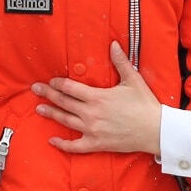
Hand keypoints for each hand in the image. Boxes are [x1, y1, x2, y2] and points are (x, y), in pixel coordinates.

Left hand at [32, 42, 162, 154]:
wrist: (155, 130)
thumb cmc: (144, 104)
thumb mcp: (133, 79)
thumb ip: (120, 61)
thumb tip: (113, 44)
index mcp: (97, 97)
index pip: (70, 88)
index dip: (58, 83)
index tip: (51, 80)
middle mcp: (91, 114)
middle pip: (63, 102)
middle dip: (48, 94)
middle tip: (35, 89)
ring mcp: (92, 130)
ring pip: (65, 121)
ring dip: (51, 114)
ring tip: (39, 109)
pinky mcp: (96, 144)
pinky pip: (75, 146)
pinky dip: (62, 144)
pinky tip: (52, 140)